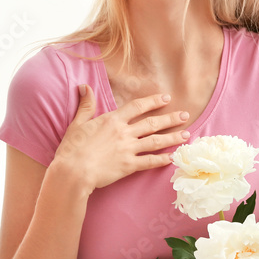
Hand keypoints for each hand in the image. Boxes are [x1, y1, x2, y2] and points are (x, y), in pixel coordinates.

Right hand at [52, 85, 189, 192]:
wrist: (73, 172)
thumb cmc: (72, 148)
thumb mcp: (77, 123)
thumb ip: (86, 105)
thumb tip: (84, 86)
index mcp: (112, 120)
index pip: (137, 107)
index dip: (153, 101)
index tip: (166, 98)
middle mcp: (124, 133)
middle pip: (152, 123)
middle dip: (170, 118)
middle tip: (185, 115)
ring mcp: (128, 150)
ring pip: (156, 141)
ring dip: (173, 138)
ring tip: (186, 134)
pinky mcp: (129, 166)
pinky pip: (149, 162)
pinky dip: (162, 160)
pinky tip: (172, 157)